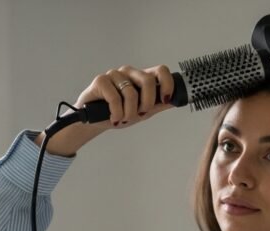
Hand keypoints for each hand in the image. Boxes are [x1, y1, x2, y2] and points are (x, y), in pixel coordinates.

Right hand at [36, 64, 174, 155]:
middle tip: (140, 114)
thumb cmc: (117, 113)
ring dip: (129, 112)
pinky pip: (115, 98)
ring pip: (131, 92)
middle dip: (147, 102)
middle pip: (148, 80)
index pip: (160, 71)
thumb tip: (175, 101)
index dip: (167, 84)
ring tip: (123, 118)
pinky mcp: (100, 81)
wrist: (93, 121)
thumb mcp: (142, 112)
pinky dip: (117, 113)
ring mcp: (114, 75)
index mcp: (141, 78)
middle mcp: (129, 73)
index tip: (165, 99)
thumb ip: (158, 105)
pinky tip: (114, 118)